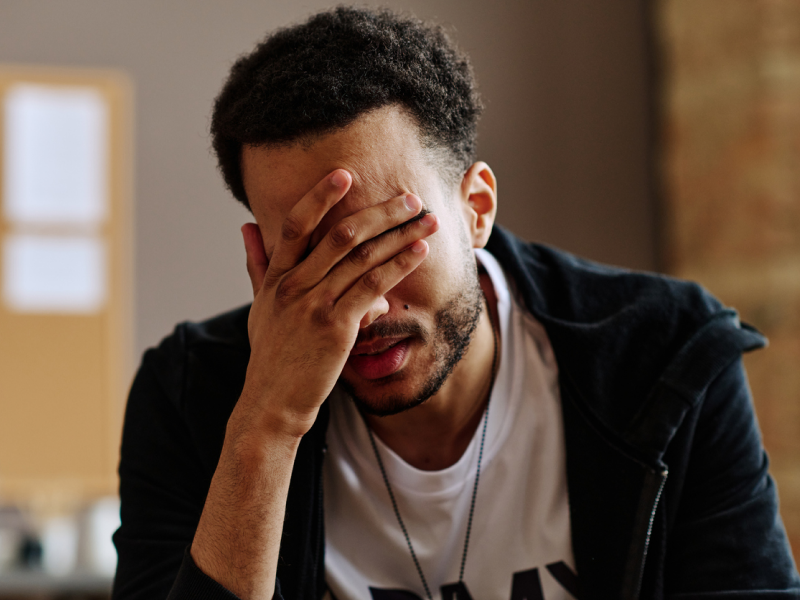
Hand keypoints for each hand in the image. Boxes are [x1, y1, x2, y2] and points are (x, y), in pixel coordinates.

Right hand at [234, 168, 437, 440]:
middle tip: (410, 199)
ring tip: (427, 221)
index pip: (296, 225)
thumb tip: (245, 226)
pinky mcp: (336, 327)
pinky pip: (373, 287)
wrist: (272, 402)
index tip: (345, 174)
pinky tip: (420, 253)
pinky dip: (399, 266)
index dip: (320, 196)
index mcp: (276, 277)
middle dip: (381, 212)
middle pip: (341, 235)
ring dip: (401, 235)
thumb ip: (256, 264)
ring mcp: (314, 305)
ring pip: (363, 257)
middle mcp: (294, 285)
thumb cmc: (271, 355)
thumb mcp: (258, 306)